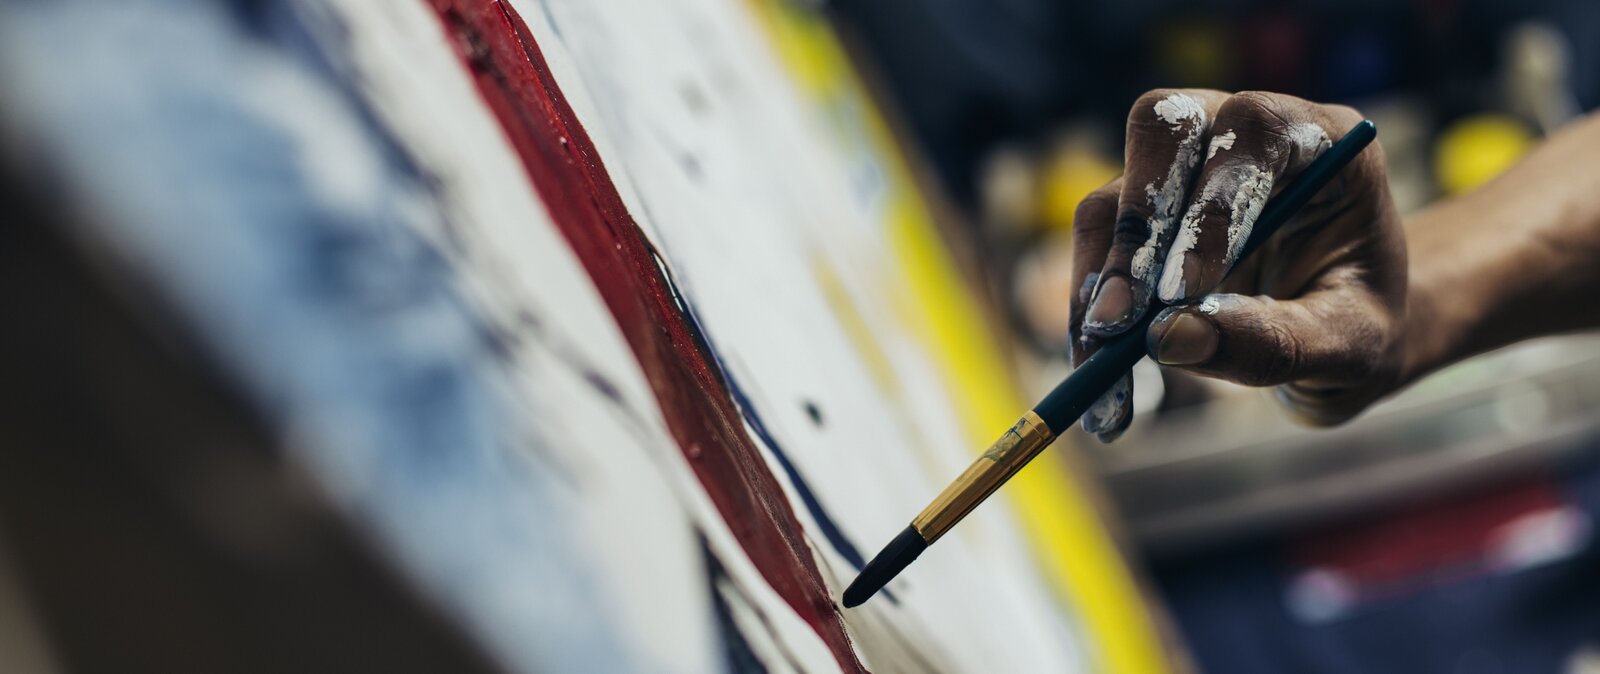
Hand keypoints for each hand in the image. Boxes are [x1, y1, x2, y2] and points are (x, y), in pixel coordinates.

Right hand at [1069, 90, 1406, 439]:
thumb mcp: (1346, 346)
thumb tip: (1169, 338)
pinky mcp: (1139, 215)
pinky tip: (1096, 371)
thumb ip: (1274, 340)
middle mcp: (1241, 136)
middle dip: (1135, 228)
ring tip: (1098, 367)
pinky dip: (1087, 313)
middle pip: (1162, 128)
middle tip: (1117, 321)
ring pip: (1111, 198)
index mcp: (1320, 139)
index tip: (1182, 290)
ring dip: (1097, 284)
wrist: (1340, 336)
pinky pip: (1094, 251)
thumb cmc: (1361, 327)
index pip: (1253, 130)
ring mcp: (1181, 171)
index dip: (1211, 200)